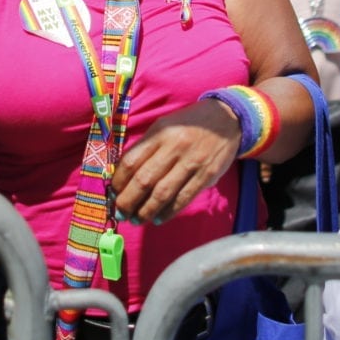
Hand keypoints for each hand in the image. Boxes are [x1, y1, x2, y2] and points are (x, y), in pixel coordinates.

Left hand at [112, 97, 238, 223]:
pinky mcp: (206, 175)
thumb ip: (146, 147)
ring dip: (145, 211)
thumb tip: (123, 175)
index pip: (132, 161)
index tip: (113, 193)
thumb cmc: (189, 124)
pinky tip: (158, 219)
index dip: (119, 181)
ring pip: (162, 193)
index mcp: (160, 133)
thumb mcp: (164, 126)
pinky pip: (183, 199)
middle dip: (128, 201)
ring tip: (136, 220)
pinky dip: (168, 212)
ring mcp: (191, 162)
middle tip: (120, 212)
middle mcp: (174, 147)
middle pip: (144, 180)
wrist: (226, 120)